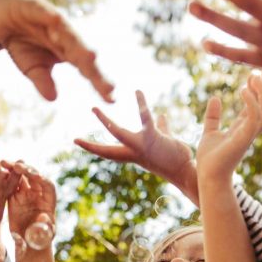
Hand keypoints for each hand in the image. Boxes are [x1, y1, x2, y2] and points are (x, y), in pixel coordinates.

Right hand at [0, 0, 113, 101]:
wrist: (1, 15)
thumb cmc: (23, 42)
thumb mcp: (31, 67)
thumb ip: (43, 81)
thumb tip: (53, 98)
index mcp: (67, 53)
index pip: (87, 70)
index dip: (99, 84)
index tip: (112, 99)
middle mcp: (65, 37)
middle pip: (83, 54)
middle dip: (95, 70)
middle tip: (109, 86)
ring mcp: (52, 21)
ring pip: (68, 34)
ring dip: (79, 44)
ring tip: (91, 56)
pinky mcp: (36, 7)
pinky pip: (44, 12)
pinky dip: (50, 17)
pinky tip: (57, 21)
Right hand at [3, 161, 56, 235]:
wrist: (28, 244)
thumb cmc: (40, 241)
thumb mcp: (44, 236)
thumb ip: (45, 227)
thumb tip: (44, 217)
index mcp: (49, 202)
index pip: (47, 185)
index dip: (41, 179)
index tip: (33, 175)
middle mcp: (39, 195)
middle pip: (34, 177)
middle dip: (25, 169)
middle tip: (15, 165)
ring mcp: (26, 195)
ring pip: (21, 177)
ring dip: (13, 169)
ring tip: (2, 163)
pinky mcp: (15, 198)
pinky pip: (10, 185)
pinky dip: (4, 178)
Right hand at [74, 90, 198, 203]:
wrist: (187, 170)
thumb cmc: (177, 157)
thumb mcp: (165, 140)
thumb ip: (161, 128)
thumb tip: (161, 116)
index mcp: (134, 153)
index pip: (110, 152)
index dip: (93, 148)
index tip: (78, 142)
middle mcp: (134, 153)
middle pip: (107, 151)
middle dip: (91, 147)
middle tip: (74, 140)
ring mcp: (142, 146)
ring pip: (119, 134)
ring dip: (105, 122)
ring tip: (93, 109)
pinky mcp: (153, 138)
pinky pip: (145, 118)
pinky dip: (141, 104)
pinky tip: (137, 92)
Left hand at [196, 70, 261, 179]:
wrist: (207, 177)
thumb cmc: (209, 160)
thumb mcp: (209, 132)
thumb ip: (213, 117)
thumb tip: (214, 98)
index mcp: (243, 129)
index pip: (259, 106)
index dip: (259, 90)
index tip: (254, 74)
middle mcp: (250, 131)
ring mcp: (248, 135)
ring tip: (253, 76)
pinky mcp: (243, 139)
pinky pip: (255, 118)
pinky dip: (252, 102)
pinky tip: (243, 89)